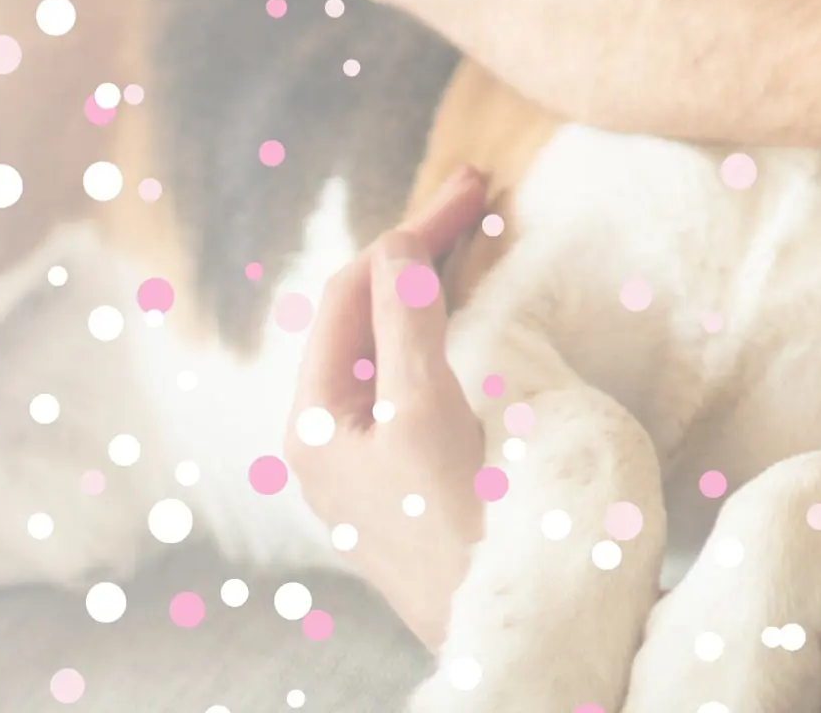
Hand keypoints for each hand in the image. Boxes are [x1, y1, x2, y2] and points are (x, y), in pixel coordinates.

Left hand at [284, 166, 492, 650]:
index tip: (472, 190)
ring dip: (435, 284)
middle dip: (421, 250)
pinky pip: (415, 377)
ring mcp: (366, 456)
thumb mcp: (428, 413)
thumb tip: (399, 246)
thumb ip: (409, 323)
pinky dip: (445, 328)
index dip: (411, 233)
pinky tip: (474, 305)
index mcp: (314, 422)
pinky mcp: (406, 471)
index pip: (354, 293)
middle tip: (479, 190)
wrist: (506, 629)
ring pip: (394, 342)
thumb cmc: (460, 528)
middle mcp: (329, 436)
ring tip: (478, 231)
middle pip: (369, 314)